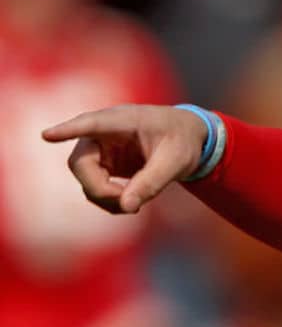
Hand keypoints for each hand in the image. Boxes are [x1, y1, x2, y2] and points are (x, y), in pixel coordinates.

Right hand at [41, 105, 208, 214]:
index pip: (92, 124)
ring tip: (135, 206)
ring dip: (104, 197)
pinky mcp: (103, 164)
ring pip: (85, 178)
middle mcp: (105, 132)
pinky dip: (108, 201)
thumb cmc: (183, 141)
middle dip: (98, 188)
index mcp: (125, 120)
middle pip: (81, 162)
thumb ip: (152, 182)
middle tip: (126, 204)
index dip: (69, 130)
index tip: (47, 135)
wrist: (190, 139)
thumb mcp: (176, 162)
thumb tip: (127, 207)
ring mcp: (101, 149)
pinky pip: (94, 187)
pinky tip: (130, 204)